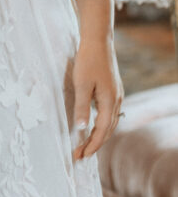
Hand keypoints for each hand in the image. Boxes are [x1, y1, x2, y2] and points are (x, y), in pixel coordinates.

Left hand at [72, 36, 123, 160]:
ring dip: (99, 134)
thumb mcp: (81, 84)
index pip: (102, 132)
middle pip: (108, 130)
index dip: (92, 145)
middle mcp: (117, 101)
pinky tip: (93, 123)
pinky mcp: (113, 89)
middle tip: (80, 155)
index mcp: (110, 102)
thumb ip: (82, 106)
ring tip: (85, 144)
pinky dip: (101, 123)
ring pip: (110, 122)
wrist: (98, 40)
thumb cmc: (88, 60)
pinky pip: (109, 113)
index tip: (81, 156)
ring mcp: (117, 95)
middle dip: (95, 144)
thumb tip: (81, 128)